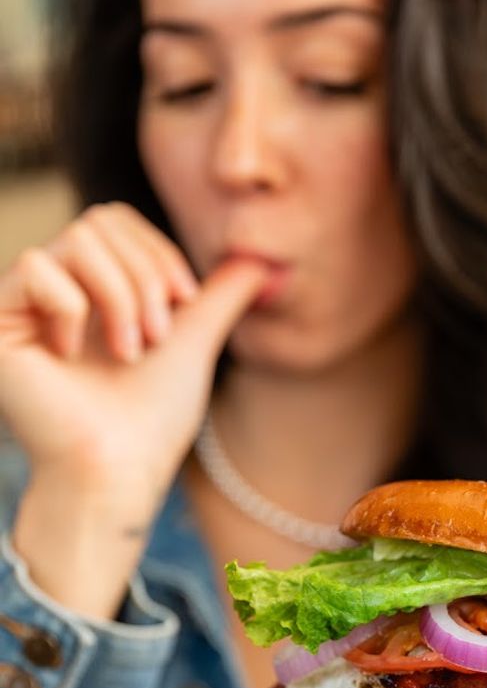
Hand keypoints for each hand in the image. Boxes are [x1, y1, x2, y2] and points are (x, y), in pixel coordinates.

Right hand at [0, 203, 269, 615]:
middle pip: (98, 219)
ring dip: (120, 296)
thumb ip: (221, 294)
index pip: (117, 220)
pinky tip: (70, 357)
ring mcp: (22, 302)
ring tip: (127, 352)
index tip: (184, 303)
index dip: (158, 252)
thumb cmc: (153, 417)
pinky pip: (37, 266)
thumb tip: (261, 259)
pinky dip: (72, 310)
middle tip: (155, 337)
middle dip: (144, 277)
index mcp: (92, 286)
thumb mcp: (195, 339)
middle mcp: (52, 288)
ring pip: (76, 239)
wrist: (120, 468)